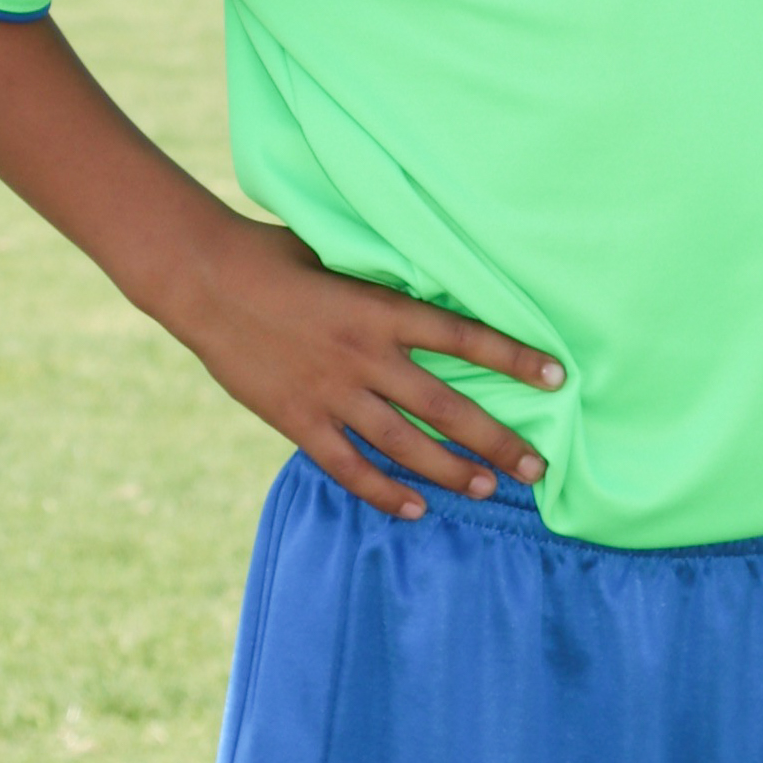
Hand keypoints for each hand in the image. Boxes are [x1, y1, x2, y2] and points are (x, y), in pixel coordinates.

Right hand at [181, 213, 566, 518]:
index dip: (513, 358)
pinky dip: (381, 490)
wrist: (205, 279)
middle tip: (537, 467)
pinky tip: (413, 507)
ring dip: (450, 470)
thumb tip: (432, 289)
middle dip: (497, 440)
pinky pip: (347, 465)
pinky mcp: (297, 418)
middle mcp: (364, 355)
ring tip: (488, 488)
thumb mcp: (340, 257)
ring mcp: (331, 392)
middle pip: (445, 406)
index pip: (464, 337)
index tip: (557, 376)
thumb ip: (385, 285)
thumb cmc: (275, 255)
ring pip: (404, 443)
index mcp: (380, 308)